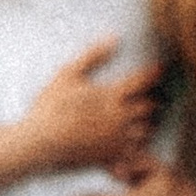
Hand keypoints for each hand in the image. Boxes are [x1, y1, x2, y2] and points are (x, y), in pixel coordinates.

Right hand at [18, 39, 159, 180]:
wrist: (37, 143)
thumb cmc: (49, 107)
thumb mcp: (68, 74)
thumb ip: (93, 55)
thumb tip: (114, 38)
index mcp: (112, 96)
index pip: (142, 80)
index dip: (153, 72)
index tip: (158, 68)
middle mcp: (120, 118)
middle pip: (149, 107)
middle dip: (150, 100)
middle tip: (148, 97)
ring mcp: (117, 140)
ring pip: (145, 131)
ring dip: (145, 124)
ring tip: (139, 120)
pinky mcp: (110, 158)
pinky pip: (134, 154)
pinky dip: (137, 149)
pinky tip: (130, 146)